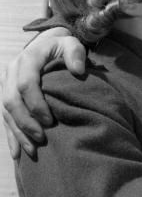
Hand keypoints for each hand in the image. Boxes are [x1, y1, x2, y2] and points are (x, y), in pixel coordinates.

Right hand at [2, 27, 86, 158]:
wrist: (47, 44)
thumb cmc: (62, 47)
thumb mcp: (71, 44)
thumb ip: (76, 54)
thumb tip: (79, 70)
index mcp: (27, 58)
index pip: (26, 84)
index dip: (36, 105)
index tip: (51, 120)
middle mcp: (12, 70)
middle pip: (11, 101)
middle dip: (26, 122)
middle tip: (42, 138)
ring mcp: (6, 83)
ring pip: (6, 112)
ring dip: (18, 132)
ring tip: (33, 150)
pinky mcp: (5, 93)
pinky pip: (4, 116)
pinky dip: (11, 135)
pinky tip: (17, 152)